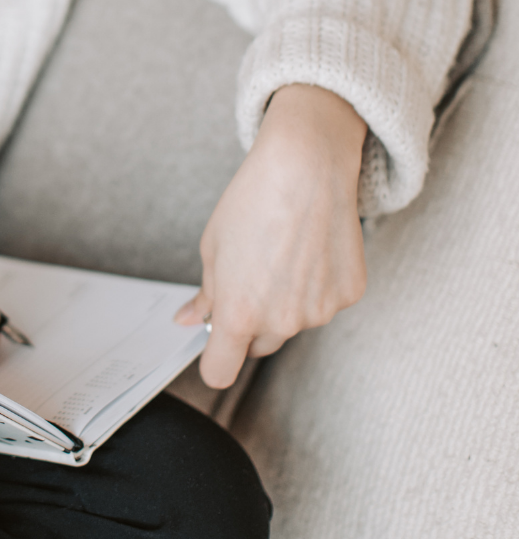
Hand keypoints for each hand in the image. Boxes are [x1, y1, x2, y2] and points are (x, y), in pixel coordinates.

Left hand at [175, 84, 368, 388]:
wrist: (306, 167)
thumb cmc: (252, 203)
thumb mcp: (213, 250)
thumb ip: (206, 295)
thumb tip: (189, 320)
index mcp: (239, 314)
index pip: (220, 372)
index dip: (214, 361)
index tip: (213, 347)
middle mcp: (282, 321)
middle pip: (257, 347)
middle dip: (248, 326)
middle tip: (248, 280)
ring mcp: (320, 311)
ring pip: (292, 324)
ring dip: (283, 305)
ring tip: (281, 255)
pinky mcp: (349, 294)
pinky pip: (322, 304)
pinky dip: (315, 288)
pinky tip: (309, 250)